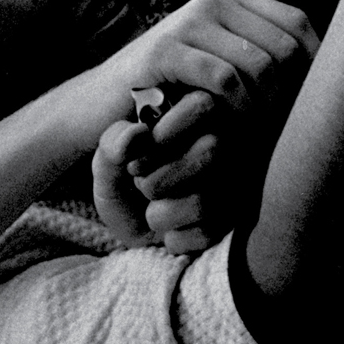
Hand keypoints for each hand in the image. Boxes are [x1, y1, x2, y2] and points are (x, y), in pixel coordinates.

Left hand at [94, 89, 245, 255]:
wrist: (131, 218)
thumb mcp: (107, 156)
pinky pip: (208, 232)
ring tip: (152, 208)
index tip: (136, 161)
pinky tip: (169, 229)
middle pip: (212, 150)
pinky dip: (175, 238)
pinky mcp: (235, 216)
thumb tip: (135, 136)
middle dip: (160, 180)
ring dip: (161, 214)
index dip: (165, 135)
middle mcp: (226, 139)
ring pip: (205, 199)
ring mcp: (235, 178)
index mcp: (196, 111)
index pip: (203, 105)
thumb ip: (113, 141)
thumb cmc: (123, 174)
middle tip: (141, 185)